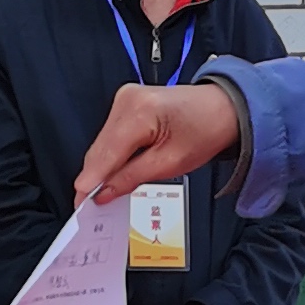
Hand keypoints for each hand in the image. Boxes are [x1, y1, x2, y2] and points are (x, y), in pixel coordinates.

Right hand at [76, 81, 238, 204]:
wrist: (223, 107)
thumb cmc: (206, 129)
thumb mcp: (172, 162)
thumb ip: (133, 177)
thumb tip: (104, 192)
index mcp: (140, 111)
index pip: (106, 153)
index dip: (91, 181)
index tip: (81, 204)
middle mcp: (128, 99)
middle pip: (100, 148)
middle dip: (97, 177)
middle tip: (92, 206)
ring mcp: (125, 98)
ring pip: (103, 143)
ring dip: (105, 167)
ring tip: (109, 190)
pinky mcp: (126, 103)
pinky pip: (111, 135)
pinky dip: (113, 154)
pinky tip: (118, 170)